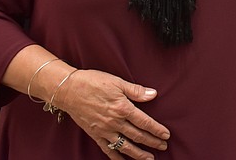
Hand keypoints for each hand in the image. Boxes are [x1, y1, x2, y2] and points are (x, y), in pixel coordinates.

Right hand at [54, 69, 169, 159]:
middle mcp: (115, 122)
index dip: (157, 130)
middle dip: (152, 142)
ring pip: (125, 146)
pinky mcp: (95, 135)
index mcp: (123, 108)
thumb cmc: (93, 82)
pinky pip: (107, 149)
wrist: (69, 90)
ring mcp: (104, 130)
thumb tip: (153, 94)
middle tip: (163, 147)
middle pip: (138, 136)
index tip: (166, 135)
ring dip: (138, 154)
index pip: (144, 122)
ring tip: (149, 159)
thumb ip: (136, 91)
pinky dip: (116, 157)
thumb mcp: (117, 82)